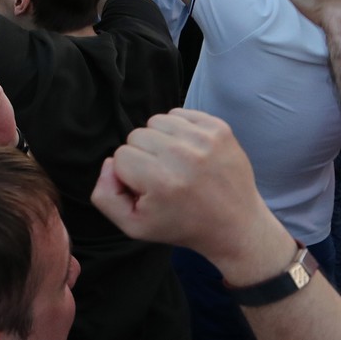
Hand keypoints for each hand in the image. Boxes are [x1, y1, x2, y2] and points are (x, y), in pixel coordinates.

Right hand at [91, 109, 287, 272]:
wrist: (236, 225)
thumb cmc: (182, 225)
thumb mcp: (134, 226)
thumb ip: (105, 196)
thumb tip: (108, 163)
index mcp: (161, 181)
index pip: (120, 156)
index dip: (129, 174)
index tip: (149, 190)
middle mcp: (183, 156)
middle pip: (136, 135)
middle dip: (143, 155)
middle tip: (163, 177)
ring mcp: (204, 139)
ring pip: (156, 121)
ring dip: (160, 140)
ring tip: (175, 163)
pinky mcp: (219, 128)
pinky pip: (179, 114)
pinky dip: (179, 130)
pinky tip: (189, 152)